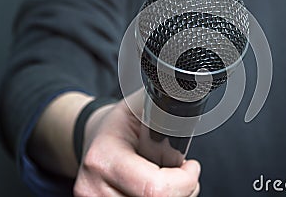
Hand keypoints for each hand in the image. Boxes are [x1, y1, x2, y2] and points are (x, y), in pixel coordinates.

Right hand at [74, 88, 200, 196]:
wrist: (94, 138)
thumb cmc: (121, 122)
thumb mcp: (142, 106)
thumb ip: (165, 107)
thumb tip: (189, 98)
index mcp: (104, 158)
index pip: (155, 189)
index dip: (184, 182)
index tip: (192, 167)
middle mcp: (93, 188)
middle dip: (182, 191)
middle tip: (184, 175)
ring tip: (171, 180)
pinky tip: (159, 189)